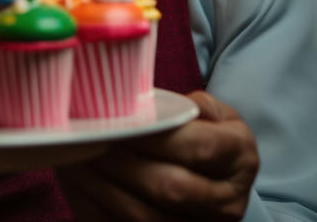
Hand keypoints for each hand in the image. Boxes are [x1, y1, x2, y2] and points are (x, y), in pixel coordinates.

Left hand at [56, 91, 258, 220]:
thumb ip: (197, 105)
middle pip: (171, 187)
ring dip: (101, 186)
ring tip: (75, 158)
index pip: (200, 147)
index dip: (155, 136)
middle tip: (88, 139)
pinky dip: (93, 207)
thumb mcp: (217, 115)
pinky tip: (75, 183)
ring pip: (144, 217)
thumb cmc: (209, 138)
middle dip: (121, 162)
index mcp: (241, 160)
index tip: (119, 120)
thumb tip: (163, 105)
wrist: (216, 182)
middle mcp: (227, 202)